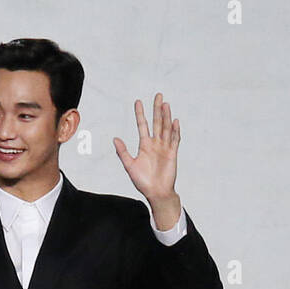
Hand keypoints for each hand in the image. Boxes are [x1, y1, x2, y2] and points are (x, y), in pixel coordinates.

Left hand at [113, 93, 179, 226]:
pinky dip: (175, 131)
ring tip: (165, 104)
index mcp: (144, 145)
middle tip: (158, 95)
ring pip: (166, 128)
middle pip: (157, 122)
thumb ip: (122, 152)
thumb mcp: (129, 166)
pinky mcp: (172, 154)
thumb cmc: (143, 181)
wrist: (156, 193)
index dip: (140, 114)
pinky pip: (174, 140)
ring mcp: (165, 148)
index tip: (138, 102)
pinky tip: (174, 121)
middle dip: (157, 109)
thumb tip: (115, 138)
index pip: (142, 125)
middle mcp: (155, 144)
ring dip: (166, 116)